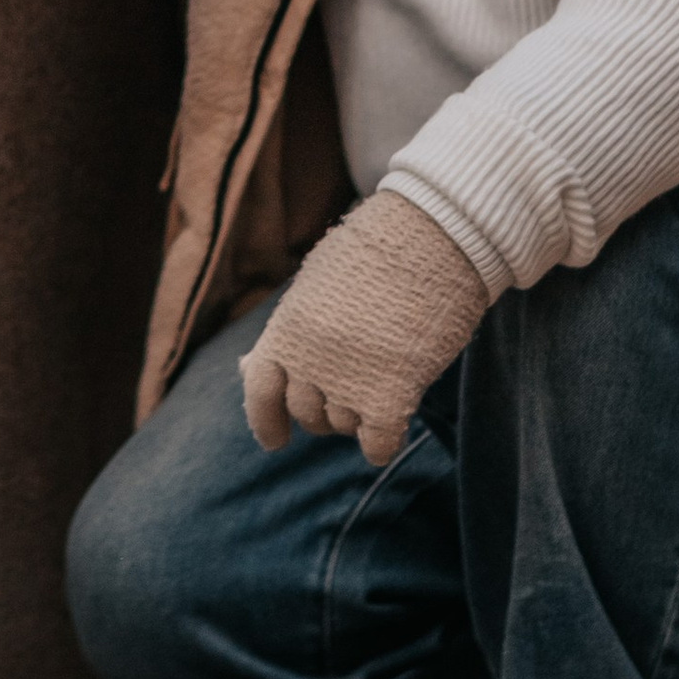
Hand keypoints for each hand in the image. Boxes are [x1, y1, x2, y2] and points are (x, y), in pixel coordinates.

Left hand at [242, 192, 491, 467]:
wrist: (431, 234)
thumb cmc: (376, 252)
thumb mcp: (315, 286)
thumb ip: (286, 332)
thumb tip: (247, 367)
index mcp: (286, 327)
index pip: (260, 390)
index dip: (265, 421)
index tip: (276, 441)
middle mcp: (308, 359)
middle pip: (308, 413)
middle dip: (324, 410)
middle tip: (351, 388)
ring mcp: (347, 379)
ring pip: (343, 426)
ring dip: (357, 418)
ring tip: (378, 386)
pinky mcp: (390, 393)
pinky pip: (377, 444)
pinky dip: (381, 444)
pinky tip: (391, 426)